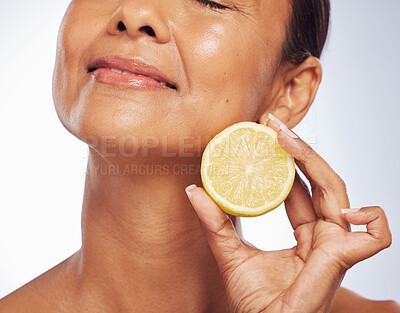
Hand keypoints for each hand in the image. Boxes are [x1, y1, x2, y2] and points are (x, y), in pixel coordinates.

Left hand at [185, 116, 391, 312]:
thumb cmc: (253, 302)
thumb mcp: (229, 254)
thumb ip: (215, 223)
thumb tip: (193, 190)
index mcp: (305, 235)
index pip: (300, 189)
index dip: (285, 160)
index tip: (265, 135)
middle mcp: (323, 236)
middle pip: (319, 182)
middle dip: (298, 149)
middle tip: (272, 124)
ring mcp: (335, 246)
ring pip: (338, 192)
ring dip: (314, 161)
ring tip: (285, 140)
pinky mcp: (342, 259)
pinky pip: (375, 236)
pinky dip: (371, 218)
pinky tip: (343, 207)